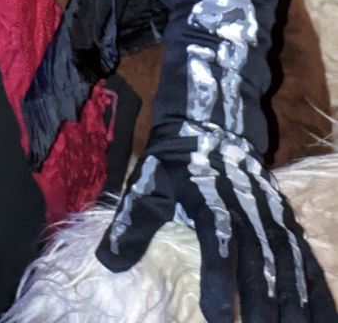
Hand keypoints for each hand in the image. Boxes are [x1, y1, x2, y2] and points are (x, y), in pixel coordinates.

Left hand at [96, 126, 336, 322]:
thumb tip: (109, 262)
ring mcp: (271, 216)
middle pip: (260, 261)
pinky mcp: (286, 223)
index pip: (218, 244)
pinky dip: (318, 292)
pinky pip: (306, 260)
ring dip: (295, 304)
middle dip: (264, 306)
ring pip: (289, 264)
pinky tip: (325, 321)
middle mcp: (247, 209)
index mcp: (211, 200)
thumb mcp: (147, 184)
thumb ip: (132, 223)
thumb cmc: (175, 162)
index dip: (219, 282)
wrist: (212, 123)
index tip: (218, 320)